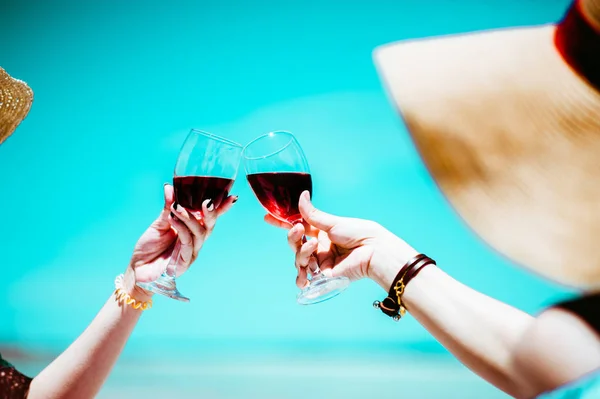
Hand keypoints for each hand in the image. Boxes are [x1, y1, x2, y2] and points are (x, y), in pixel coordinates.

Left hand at [124, 183, 236, 299]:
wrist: (137, 268)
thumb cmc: (150, 246)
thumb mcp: (159, 223)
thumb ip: (168, 207)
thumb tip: (169, 187)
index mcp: (192, 230)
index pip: (209, 217)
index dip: (222, 208)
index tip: (232, 196)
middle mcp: (195, 240)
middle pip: (210, 225)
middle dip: (212, 213)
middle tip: (207, 201)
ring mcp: (191, 252)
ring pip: (199, 233)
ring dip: (190, 218)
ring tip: (177, 207)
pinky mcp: (184, 262)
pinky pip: (187, 242)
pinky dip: (181, 228)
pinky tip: (172, 218)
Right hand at [265, 191, 417, 289]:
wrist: (373, 251)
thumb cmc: (358, 233)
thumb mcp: (332, 222)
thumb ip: (312, 214)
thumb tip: (301, 196)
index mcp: (321, 231)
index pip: (297, 226)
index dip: (282, 223)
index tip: (267, 217)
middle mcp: (319, 247)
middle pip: (294, 243)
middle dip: (292, 236)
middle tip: (298, 230)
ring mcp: (321, 262)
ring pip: (298, 259)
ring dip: (302, 253)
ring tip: (314, 248)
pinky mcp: (324, 277)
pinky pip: (305, 279)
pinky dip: (301, 279)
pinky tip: (305, 277)